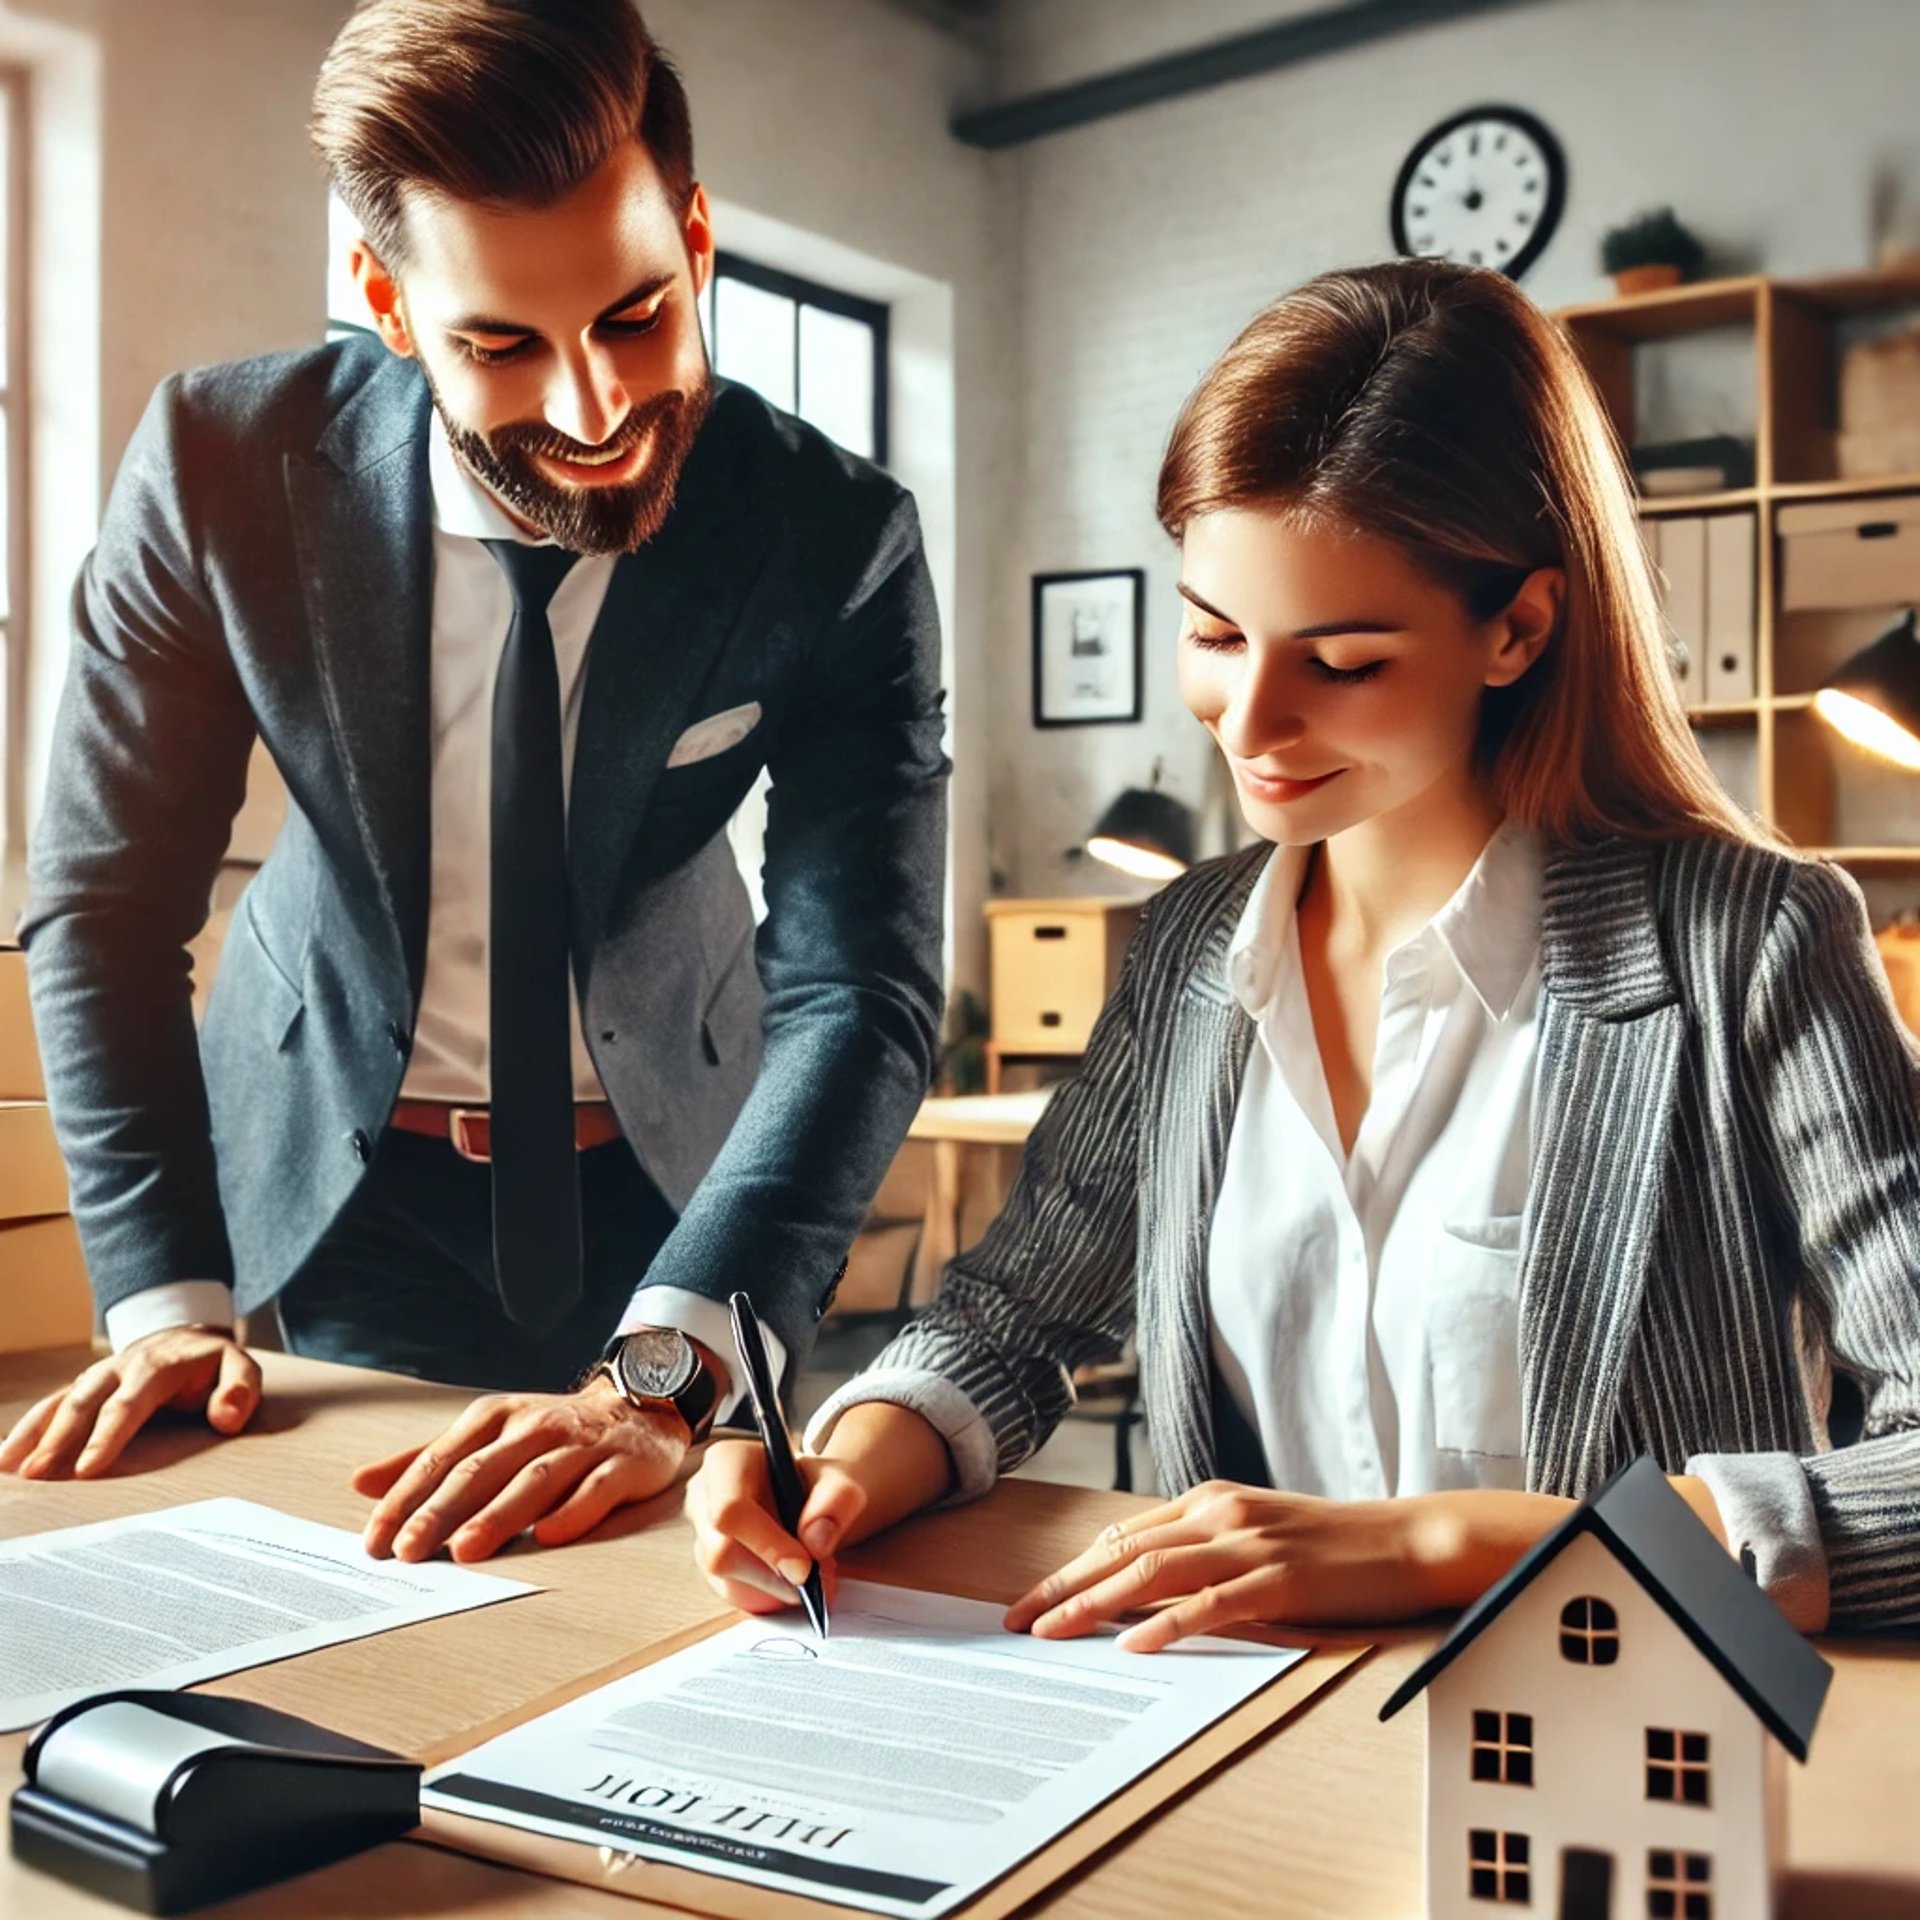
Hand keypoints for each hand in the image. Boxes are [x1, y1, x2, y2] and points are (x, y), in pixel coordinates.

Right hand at [0, 1328, 260, 1479]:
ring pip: (59, 1402)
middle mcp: (118, 1369)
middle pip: (84, 1404)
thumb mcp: (240, 1367)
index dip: (107, 1437)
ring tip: (10, 1467)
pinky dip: (27, 1428)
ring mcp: (97, 1376)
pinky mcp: (83, 1386)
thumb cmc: (212, 1364)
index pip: (128, 1405)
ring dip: (33, 1433)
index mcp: (156, 1368)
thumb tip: (226, 1417)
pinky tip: (7, 1455)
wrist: (185, 1336)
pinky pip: (51, 1405)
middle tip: (36, 1475)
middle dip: (58, 1439)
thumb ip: (240, 1389)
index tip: (88, 1469)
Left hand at [352, 1376, 690, 1562]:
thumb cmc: (554, 1431)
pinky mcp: (623, 1464)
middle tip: (407, 1548)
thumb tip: (361, 1483)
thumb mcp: (489, 1434)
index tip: (375, 1538)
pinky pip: (596, 1489)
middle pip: (482, 1470)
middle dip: (441, 1510)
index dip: (407, 1497)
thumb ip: (428, 1459)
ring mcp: (581, 1445)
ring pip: (535, 1479)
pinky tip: (549, 1536)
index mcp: (497, 1417)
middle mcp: (536, 1426)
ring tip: (466, 1549)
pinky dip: (573, 1511)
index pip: (444, 1459)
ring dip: (499, 1514)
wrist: (639, 1407)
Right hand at [686, 1401, 953, 1615]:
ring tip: (817, 1578)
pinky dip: (771, 1600)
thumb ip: (839, 1499)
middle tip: (824, 1580)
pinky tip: (798, 1586)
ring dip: (777, 1591)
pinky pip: (735, 1598)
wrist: (825, 1498)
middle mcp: (704, 1498)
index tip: (807, 1570)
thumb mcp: (848, 1480)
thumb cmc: (829, 1484)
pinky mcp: (715, 1568)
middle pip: (721, 1554)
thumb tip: (818, 1538)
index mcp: (727, 1462)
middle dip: (776, 1575)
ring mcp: (703, 1536)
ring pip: (727, 1582)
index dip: (767, 1545)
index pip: (730, 1513)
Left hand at [1003, 1481, 1571, 1652]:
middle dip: (1064, 1587)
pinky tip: (1137, 1643)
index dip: (1070, 1569)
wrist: (1409, 1540)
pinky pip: (1213, 1602)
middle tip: (1019, 1622)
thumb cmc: (1332, 1547)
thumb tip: (1144, 1583)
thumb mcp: (1256, 1537)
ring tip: (1054, 1631)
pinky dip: (1169, 1622)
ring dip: (1096, 1603)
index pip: (1121, 1536)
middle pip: (1122, 1551)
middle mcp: (1220, 1513)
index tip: (1030, 1599)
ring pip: (1153, 1571)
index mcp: (1210, 1502)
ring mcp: (1249, 1543)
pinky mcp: (1280, 1578)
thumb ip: (1204, 1552)